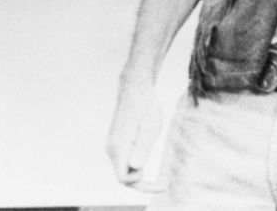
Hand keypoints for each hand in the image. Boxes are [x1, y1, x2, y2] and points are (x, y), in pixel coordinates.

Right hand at [105, 75, 164, 190]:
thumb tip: (135, 169)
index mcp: (119, 147)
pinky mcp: (116, 144)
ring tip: (159, 166)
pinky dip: (137, 165)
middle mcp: (111, 149)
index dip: (142, 185)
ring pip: (124, 170)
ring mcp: (112, 147)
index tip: (164, 183)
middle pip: (123, 177)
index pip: (125, 178)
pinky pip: (124, 161)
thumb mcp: (151, 126)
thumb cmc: (147, 107)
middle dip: (142, 183)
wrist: (135, 90)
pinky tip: (150, 157)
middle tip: (165, 183)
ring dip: (139, 173)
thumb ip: (143, 147)